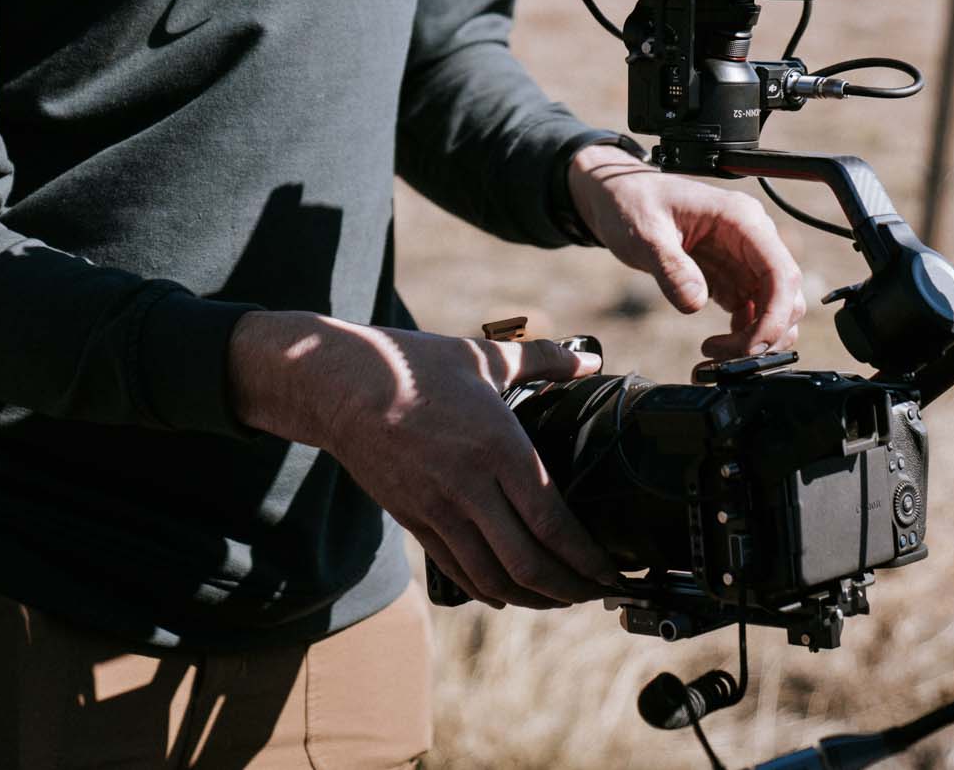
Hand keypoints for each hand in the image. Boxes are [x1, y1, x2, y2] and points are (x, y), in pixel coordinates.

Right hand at [226, 311, 623, 609]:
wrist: (341, 385)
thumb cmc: (415, 365)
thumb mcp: (482, 356)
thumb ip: (542, 359)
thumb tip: (588, 359)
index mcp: (497, 447)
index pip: (552, 521)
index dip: (586, 558)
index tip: (612, 572)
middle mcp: (470, 486)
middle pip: (528, 562)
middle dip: (569, 588)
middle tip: (597, 593)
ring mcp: (438, 509)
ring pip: (493, 576)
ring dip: (533, 597)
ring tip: (559, 598)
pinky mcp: (413, 520)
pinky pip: (456, 570)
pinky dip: (488, 590)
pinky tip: (507, 592)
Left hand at [568, 144, 807, 360]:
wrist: (617, 197)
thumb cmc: (632, 202)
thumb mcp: (644, 232)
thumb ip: (670, 266)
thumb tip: (694, 303)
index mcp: (740, 218)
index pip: (781, 271)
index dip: (776, 315)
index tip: (753, 346)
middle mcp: (751, 237)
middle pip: (785, 295)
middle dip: (765, 333)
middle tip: (725, 357)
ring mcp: (744, 257)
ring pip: (774, 307)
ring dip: (756, 338)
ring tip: (715, 353)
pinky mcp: (732, 275)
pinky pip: (753, 310)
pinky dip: (744, 334)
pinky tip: (716, 346)